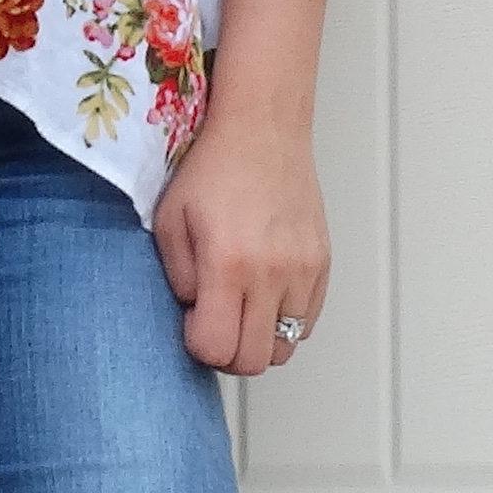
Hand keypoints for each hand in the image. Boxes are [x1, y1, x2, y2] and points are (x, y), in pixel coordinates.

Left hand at [154, 122, 327, 378]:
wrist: (263, 130)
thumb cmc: (214, 169)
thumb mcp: (170, 222)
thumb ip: (178, 279)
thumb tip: (195, 315)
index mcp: (228, 263)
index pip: (216, 349)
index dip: (198, 344)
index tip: (192, 320)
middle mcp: (272, 273)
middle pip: (254, 361)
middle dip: (227, 353)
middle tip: (214, 322)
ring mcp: (303, 271)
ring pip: (284, 347)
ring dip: (258, 337)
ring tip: (240, 307)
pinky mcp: (322, 265)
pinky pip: (306, 322)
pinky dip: (283, 320)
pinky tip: (263, 292)